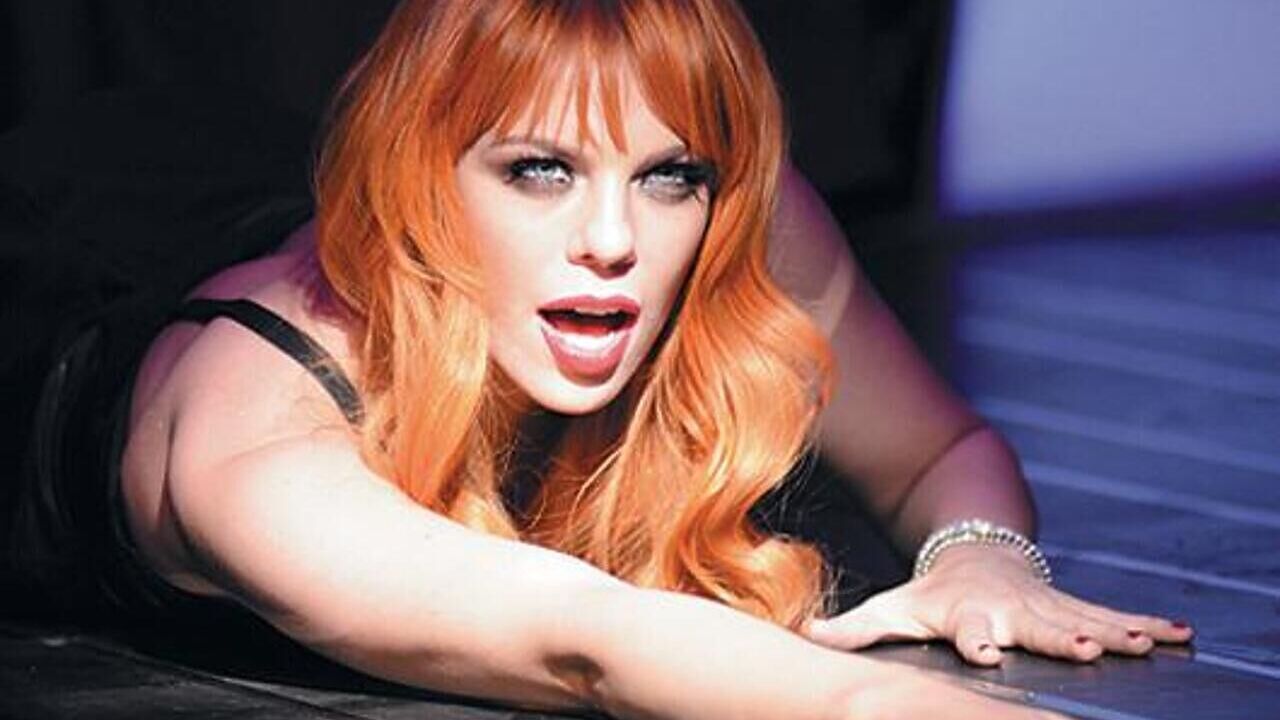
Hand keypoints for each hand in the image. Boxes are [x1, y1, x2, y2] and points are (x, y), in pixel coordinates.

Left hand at [803, 544, 1193, 664]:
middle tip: (1083, 647)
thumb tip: (805, 639)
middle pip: (1037, 624)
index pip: (971, 631)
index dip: (978, 641)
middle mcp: (1011, 609)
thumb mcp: (894, 607)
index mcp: (968, 614)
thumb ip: (854, 629)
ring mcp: (1045, 603)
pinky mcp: (1071, 602)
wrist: (971, 549)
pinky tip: (1179, 635)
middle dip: (1060, 635)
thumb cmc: (931, 593)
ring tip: (1145, 643)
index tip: (988, 652)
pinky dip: (1146, 623)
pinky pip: (1111, 613)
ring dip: (1113, 630)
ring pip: (1083, 616)